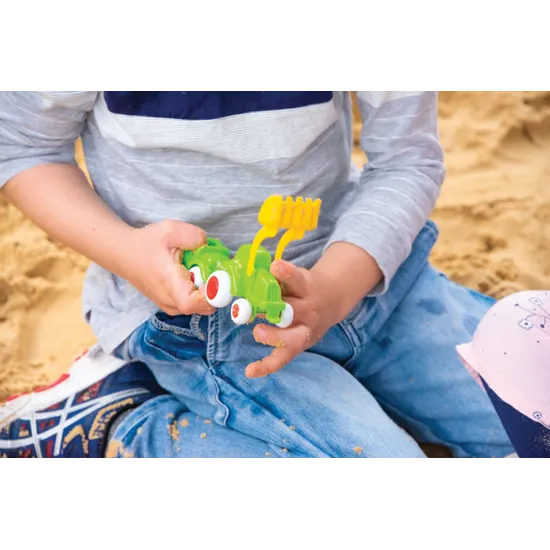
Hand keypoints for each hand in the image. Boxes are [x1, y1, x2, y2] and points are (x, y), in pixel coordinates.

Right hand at [120, 220, 214, 316]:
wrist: (121, 252)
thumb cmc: (145, 243)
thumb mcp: (170, 230)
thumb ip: (193, 236)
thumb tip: (208, 244)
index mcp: (170, 285)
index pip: (196, 303)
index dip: (212, 294)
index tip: (216, 277)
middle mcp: (170, 301)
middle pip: (203, 307)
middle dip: (214, 291)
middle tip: (213, 270)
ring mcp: (168, 306)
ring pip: (198, 308)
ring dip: (205, 292)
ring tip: (200, 271)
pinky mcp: (168, 304)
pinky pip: (190, 305)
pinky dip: (196, 293)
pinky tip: (191, 275)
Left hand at [245, 260, 337, 377]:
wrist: (331, 301)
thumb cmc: (304, 286)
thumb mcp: (297, 276)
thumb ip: (278, 278)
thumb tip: (248, 275)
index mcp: (307, 287)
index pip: (298, 280)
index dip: (287, 274)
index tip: (275, 266)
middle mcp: (309, 310)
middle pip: (295, 311)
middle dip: (278, 309)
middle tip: (258, 306)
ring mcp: (305, 330)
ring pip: (291, 337)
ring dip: (274, 336)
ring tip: (258, 332)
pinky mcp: (298, 346)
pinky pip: (282, 359)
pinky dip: (266, 366)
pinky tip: (250, 370)